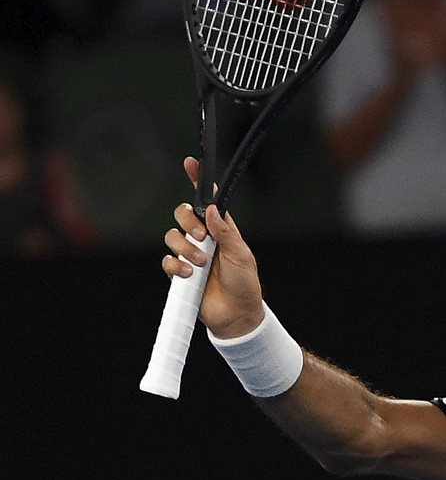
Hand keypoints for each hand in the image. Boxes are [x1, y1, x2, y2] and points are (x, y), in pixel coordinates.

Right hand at [161, 157, 263, 337]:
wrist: (236, 315)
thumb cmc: (245, 284)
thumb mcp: (241, 256)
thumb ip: (226, 232)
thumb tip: (213, 209)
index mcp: (222, 230)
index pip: (209, 201)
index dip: (198, 181)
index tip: (191, 163)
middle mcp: (204, 239)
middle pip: (184, 214)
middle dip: (188, 221)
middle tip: (201, 238)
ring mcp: (190, 255)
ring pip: (171, 236)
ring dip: (184, 248)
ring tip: (200, 264)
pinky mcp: (180, 272)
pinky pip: (167, 261)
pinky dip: (175, 265)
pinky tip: (189, 274)